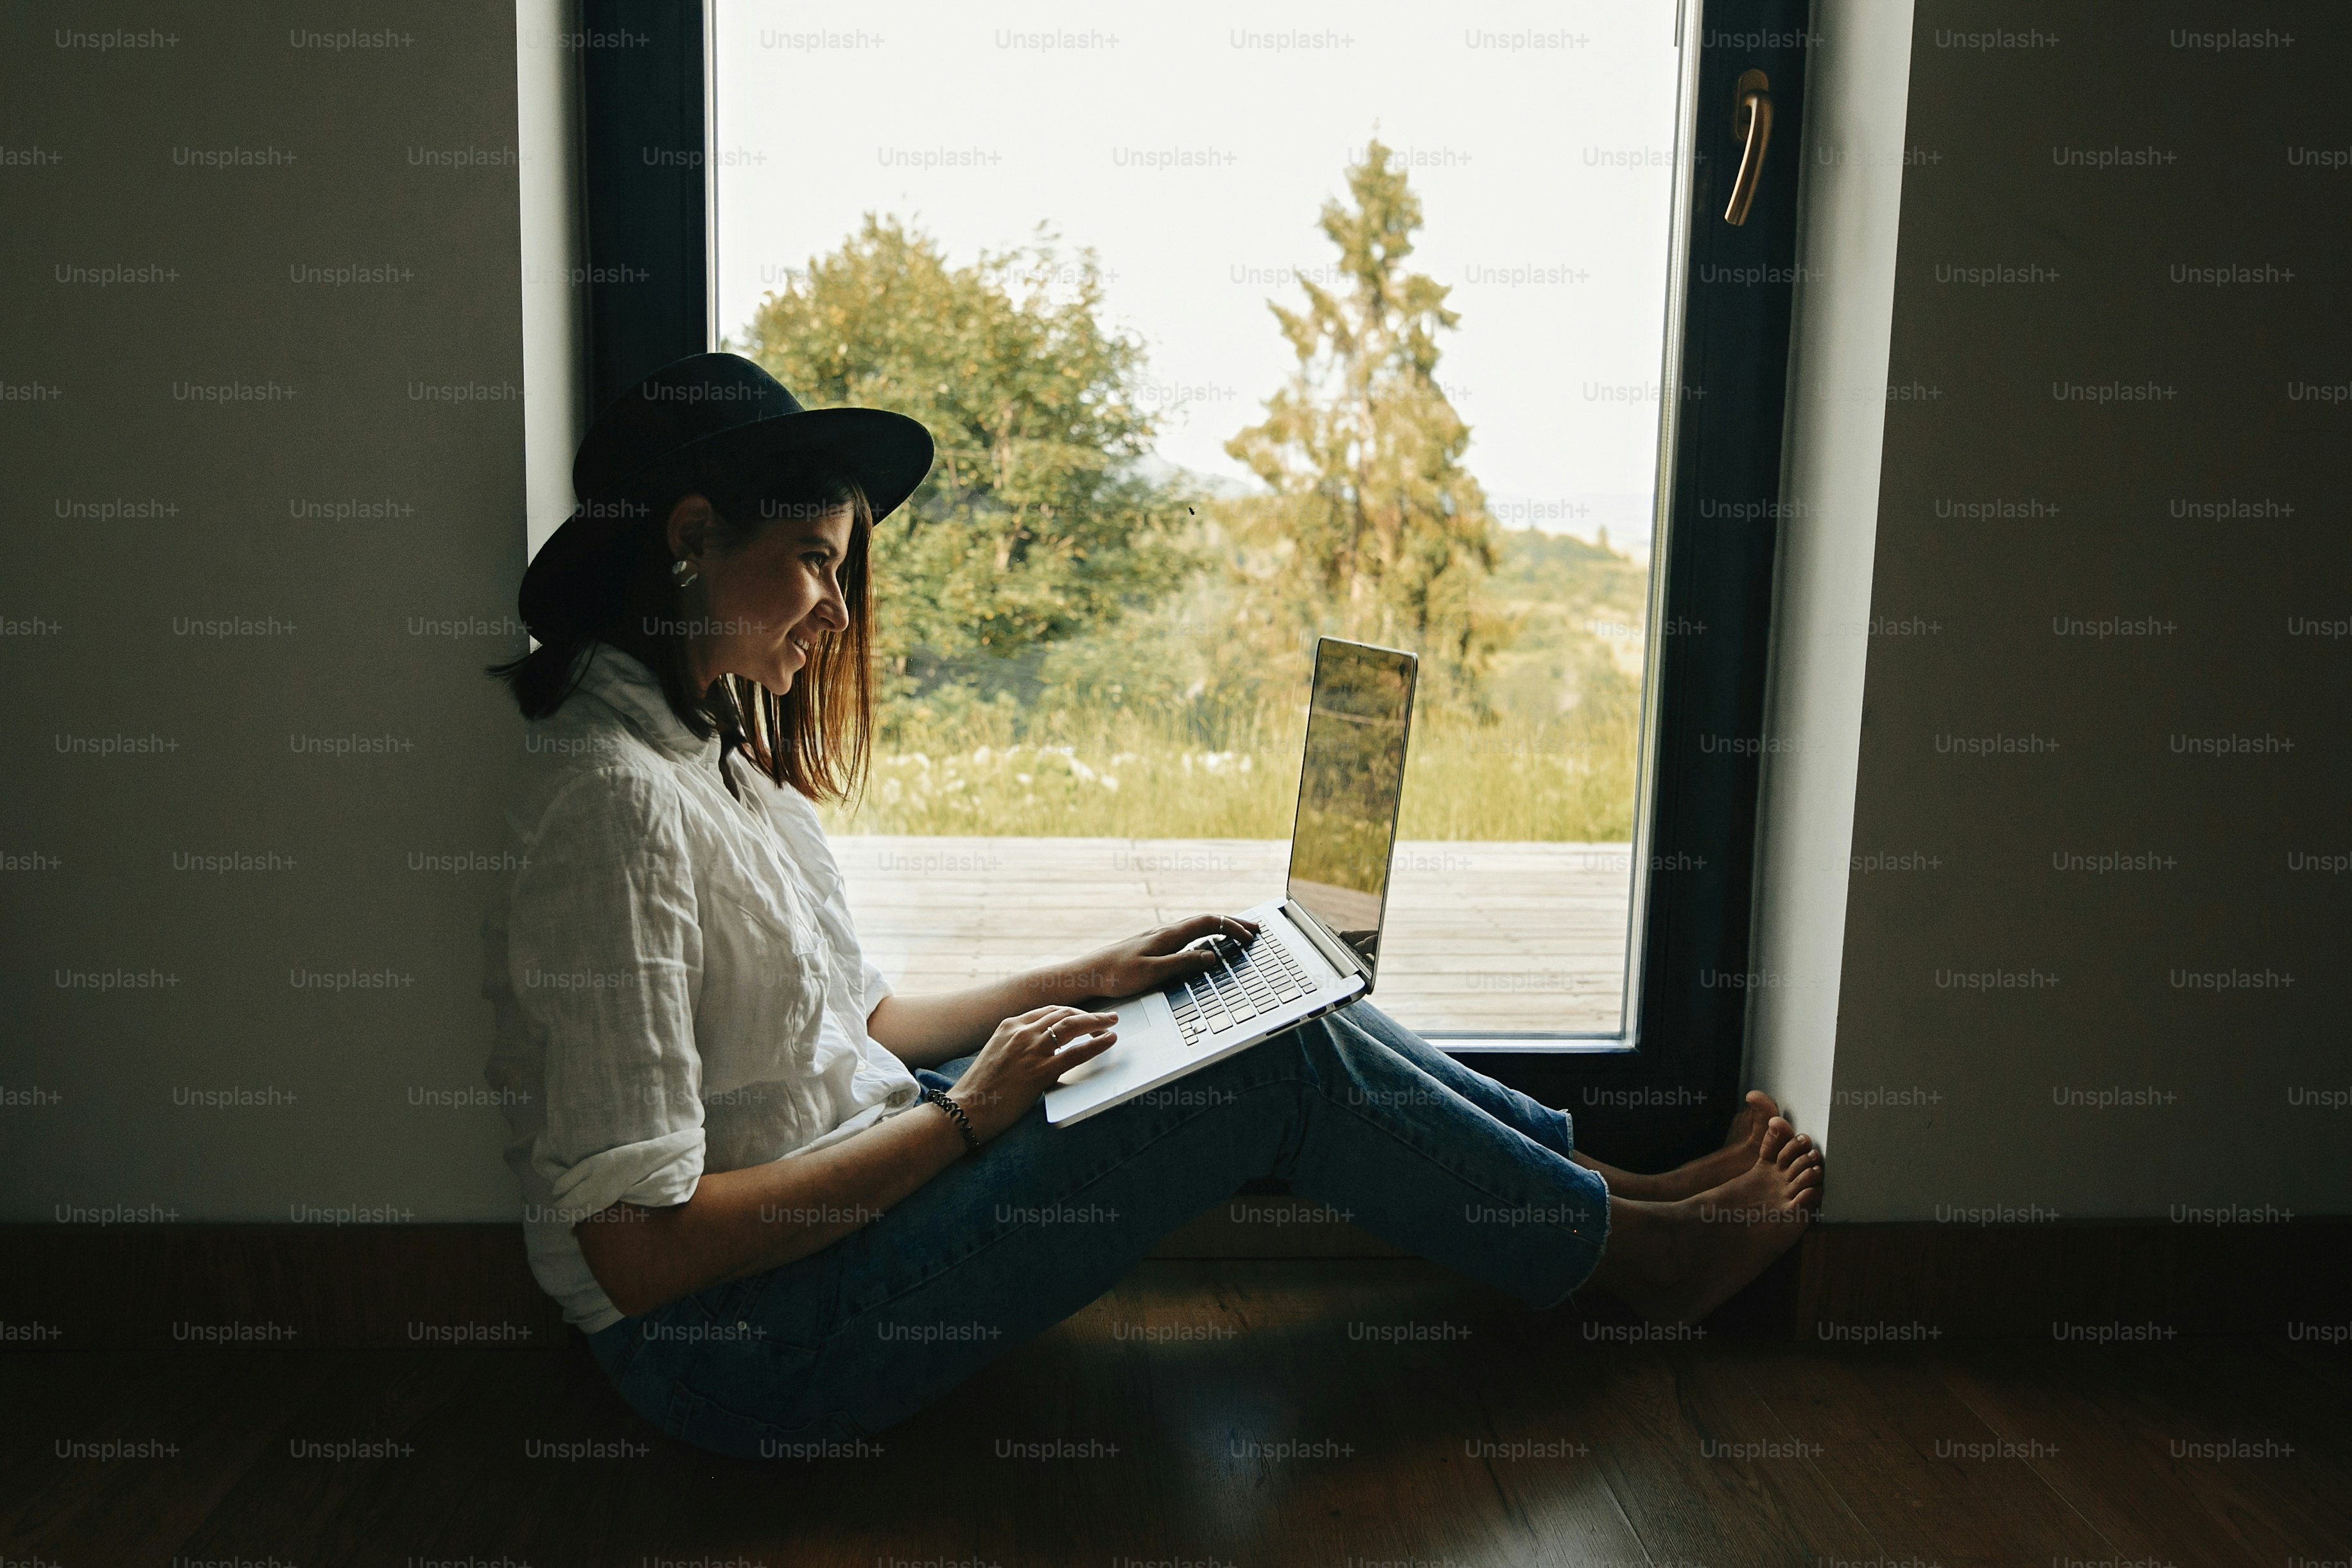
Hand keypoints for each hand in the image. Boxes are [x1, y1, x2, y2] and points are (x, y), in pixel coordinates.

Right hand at [947, 1005, 1119, 1141]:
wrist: (965, 1110)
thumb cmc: (980, 1090)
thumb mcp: (996, 1056)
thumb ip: (1016, 1047)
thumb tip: (1042, 1050)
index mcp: (1009, 1026)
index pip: (1047, 1011)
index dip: (1070, 1012)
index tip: (1083, 1016)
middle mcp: (1021, 1032)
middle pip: (1063, 1013)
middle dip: (1087, 1015)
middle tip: (1106, 1018)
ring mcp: (1031, 1050)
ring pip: (1072, 1025)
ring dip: (1096, 1022)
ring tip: (1112, 1023)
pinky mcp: (1040, 1071)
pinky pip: (1076, 1052)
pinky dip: (1097, 1044)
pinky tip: (1109, 1041)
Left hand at [1057, 913, 1262, 1005]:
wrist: (1088, 973)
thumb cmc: (1116, 974)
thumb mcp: (1152, 972)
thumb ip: (1183, 963)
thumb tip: (1212, 955)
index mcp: (1168, 935)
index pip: (1208, 923)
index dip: (1232, 928)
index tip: (1250, 937)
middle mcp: (1165, 931)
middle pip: (1206, 920)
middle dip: (1232, 923)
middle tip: (1255, 929)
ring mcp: (1159, 937)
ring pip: (1196, 926)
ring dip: (1220, 928)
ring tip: (1238, 934)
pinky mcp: (1153, 945)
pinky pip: (1187, 934)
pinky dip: (1205, 935)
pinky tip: (1206, 943)